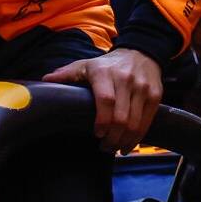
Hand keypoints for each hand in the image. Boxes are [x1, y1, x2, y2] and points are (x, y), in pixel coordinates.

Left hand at [46, 48, 163, 151]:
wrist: (141, 53)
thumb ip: (66, 74)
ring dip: (124, 141)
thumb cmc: (107, 64)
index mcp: (105, 73)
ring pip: (135, 123)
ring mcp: (142, 88)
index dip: (102, 121)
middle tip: (104, 147)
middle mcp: (126, 79)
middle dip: (112, 138)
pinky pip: (147, 121)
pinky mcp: (155, 95)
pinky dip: (138, 137)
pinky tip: (128, 144)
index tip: (97, 134)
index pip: (106, 101)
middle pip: (121, 117)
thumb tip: (45, 81)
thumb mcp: (86, 65)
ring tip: (115, 148)